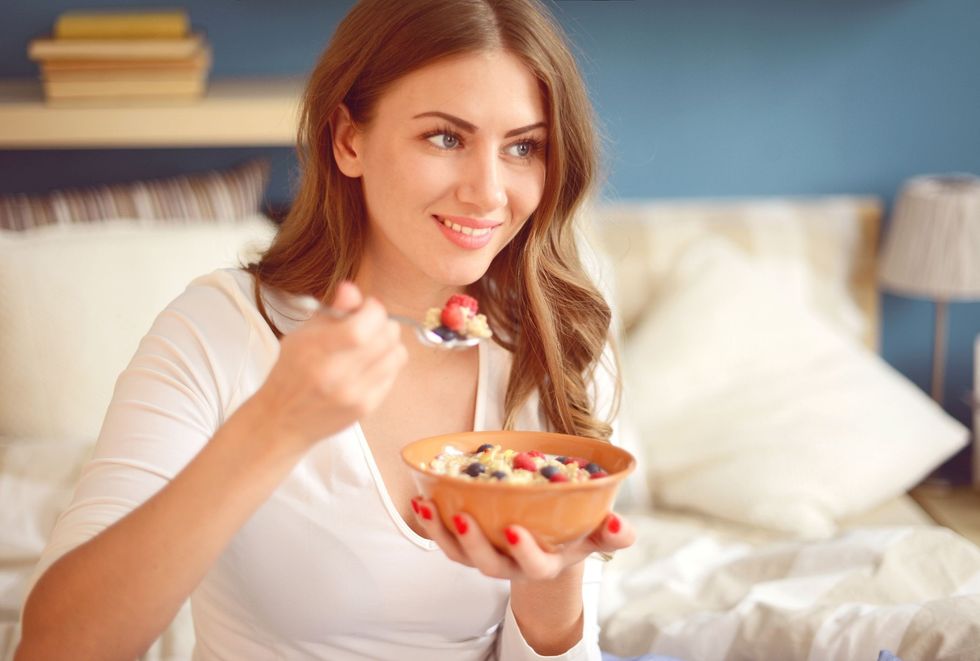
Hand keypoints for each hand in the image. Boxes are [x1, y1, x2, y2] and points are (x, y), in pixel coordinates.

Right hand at [250, 282, 406, 450]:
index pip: (366, 323)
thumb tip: (352, 288)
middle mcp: (339, 374)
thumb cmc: (291, 372)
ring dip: (388, 343)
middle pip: (387, 336)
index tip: (365, 308)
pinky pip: (394, 374)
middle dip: (382, 323)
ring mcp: (356, 393)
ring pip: (397, 354)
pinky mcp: (367, 407)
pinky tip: (369, 365)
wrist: (283, 419)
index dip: (373, 309)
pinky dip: (386, 364)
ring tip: (370, 346)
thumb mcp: (303, 334)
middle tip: (368, 326)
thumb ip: (332, 310)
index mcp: (319, 351)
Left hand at [411, 497, 634, 580]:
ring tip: (428, 506)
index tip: (514, 530)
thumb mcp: (597, 533)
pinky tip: (421, 500)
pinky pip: (444, 540)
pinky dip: (431, 524)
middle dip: (474, 544)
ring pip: (459, 554)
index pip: (534, 566)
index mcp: (544, 564)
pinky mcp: (467, 545)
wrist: (549, 542)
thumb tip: (619, 523)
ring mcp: (486, 556)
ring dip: (441, 533)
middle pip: (488, 564)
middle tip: (463, 517)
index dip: (523, 552)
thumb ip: (613, 533)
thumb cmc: (576, 533)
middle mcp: (511, 566)